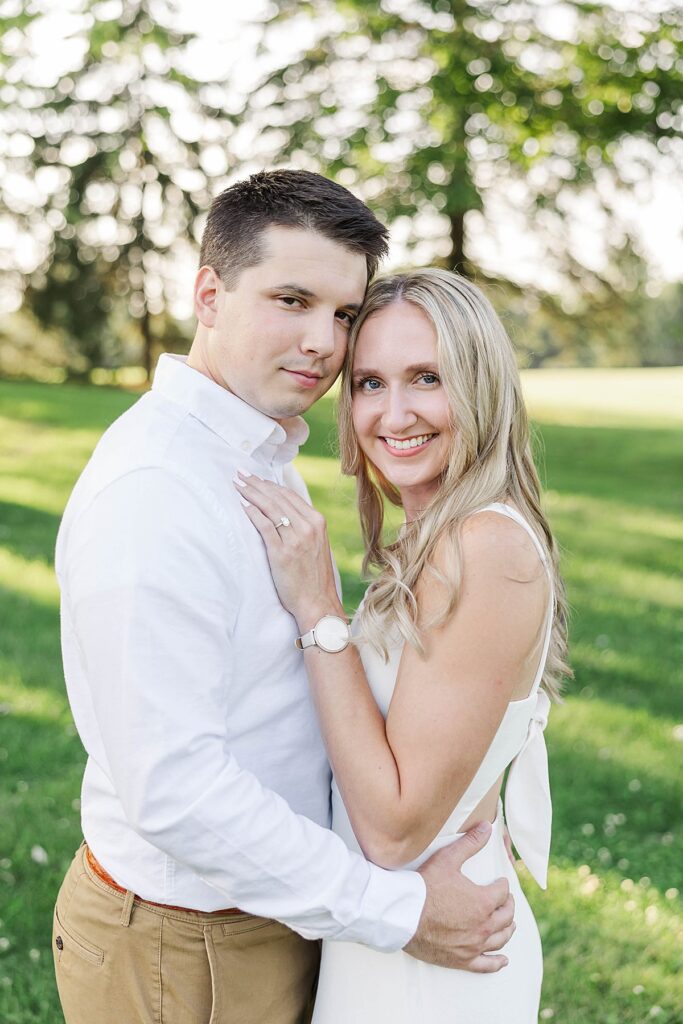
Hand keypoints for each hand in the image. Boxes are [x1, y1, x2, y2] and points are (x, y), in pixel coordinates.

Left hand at [234, 473, 342, 627]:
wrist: (317, 602)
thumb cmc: (313, 576)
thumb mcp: (315, 545)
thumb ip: (303, 527)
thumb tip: (284, 512)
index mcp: (317, 522)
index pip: (289, 495)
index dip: (270, 485)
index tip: (255, 477)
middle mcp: (308, 527)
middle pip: (278, 497)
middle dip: (257, 484)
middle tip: (240, 474)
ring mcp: (296, 539)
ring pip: (270, 508)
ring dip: (251, 493)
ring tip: (237, 484)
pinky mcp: (282, 552)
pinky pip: (265, 526)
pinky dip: (253, 513)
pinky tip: (242, 504)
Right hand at [404, 821, 514, 971]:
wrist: (402, 915)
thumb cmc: (424, 886)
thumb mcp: (448, 859)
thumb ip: (470, 843)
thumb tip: (487, 827)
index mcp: (484, 901)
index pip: (502, 892)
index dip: (502, 884)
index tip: (499, 881)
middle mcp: (483, 925)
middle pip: (505, 916)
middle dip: (508, 906)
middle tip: (506, 900)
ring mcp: (474, 945)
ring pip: (500, 939)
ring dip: (507, 930)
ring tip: (509, 924)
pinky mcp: (462, 959)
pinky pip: (486, 964)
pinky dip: (497, 962)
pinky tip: (503, 960)